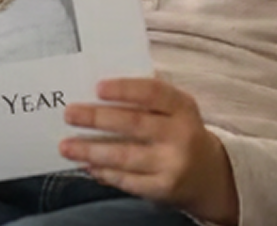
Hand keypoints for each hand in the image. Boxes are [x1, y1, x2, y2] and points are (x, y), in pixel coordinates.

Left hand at [60, 77, 238, 223]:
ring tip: (67, 146)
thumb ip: (148, 98)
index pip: (154, 93)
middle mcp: (181, 135)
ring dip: (92, 151)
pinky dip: (104, 173)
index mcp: (183, 107)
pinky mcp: (163, 188)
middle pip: (135, 123)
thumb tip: (102, 88)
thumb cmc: (181, 133)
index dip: (125, 89)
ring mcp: (172, 164)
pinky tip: (87, 166)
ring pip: (126, 156)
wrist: (209, 176)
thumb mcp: (176, 111)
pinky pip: (128, 181)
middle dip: (98, 118)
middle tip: (70, 113)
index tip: (97, 87)